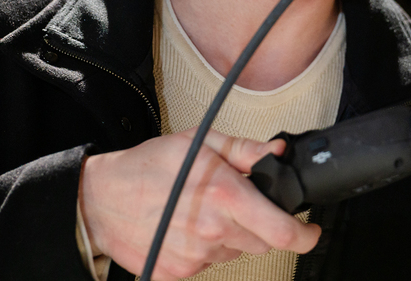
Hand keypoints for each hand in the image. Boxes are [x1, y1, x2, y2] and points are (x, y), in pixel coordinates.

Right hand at [79, 128, 320, 279]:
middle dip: (261, 225)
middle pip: (262, 242)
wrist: (101, 199)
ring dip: (231, 235)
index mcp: (224, 195)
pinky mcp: (179, 273)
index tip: (310, 231)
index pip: (281, 231)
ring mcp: (195, 257)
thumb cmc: (148, 167)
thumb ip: (245, 150)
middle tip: (238, 203)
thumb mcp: (200, 142)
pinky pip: (208, 264)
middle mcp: (213, 231)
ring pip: (235, 252)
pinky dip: (206, 248)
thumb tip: (277, 153)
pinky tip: (186, 227)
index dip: (304, 235)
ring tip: (203, 210)